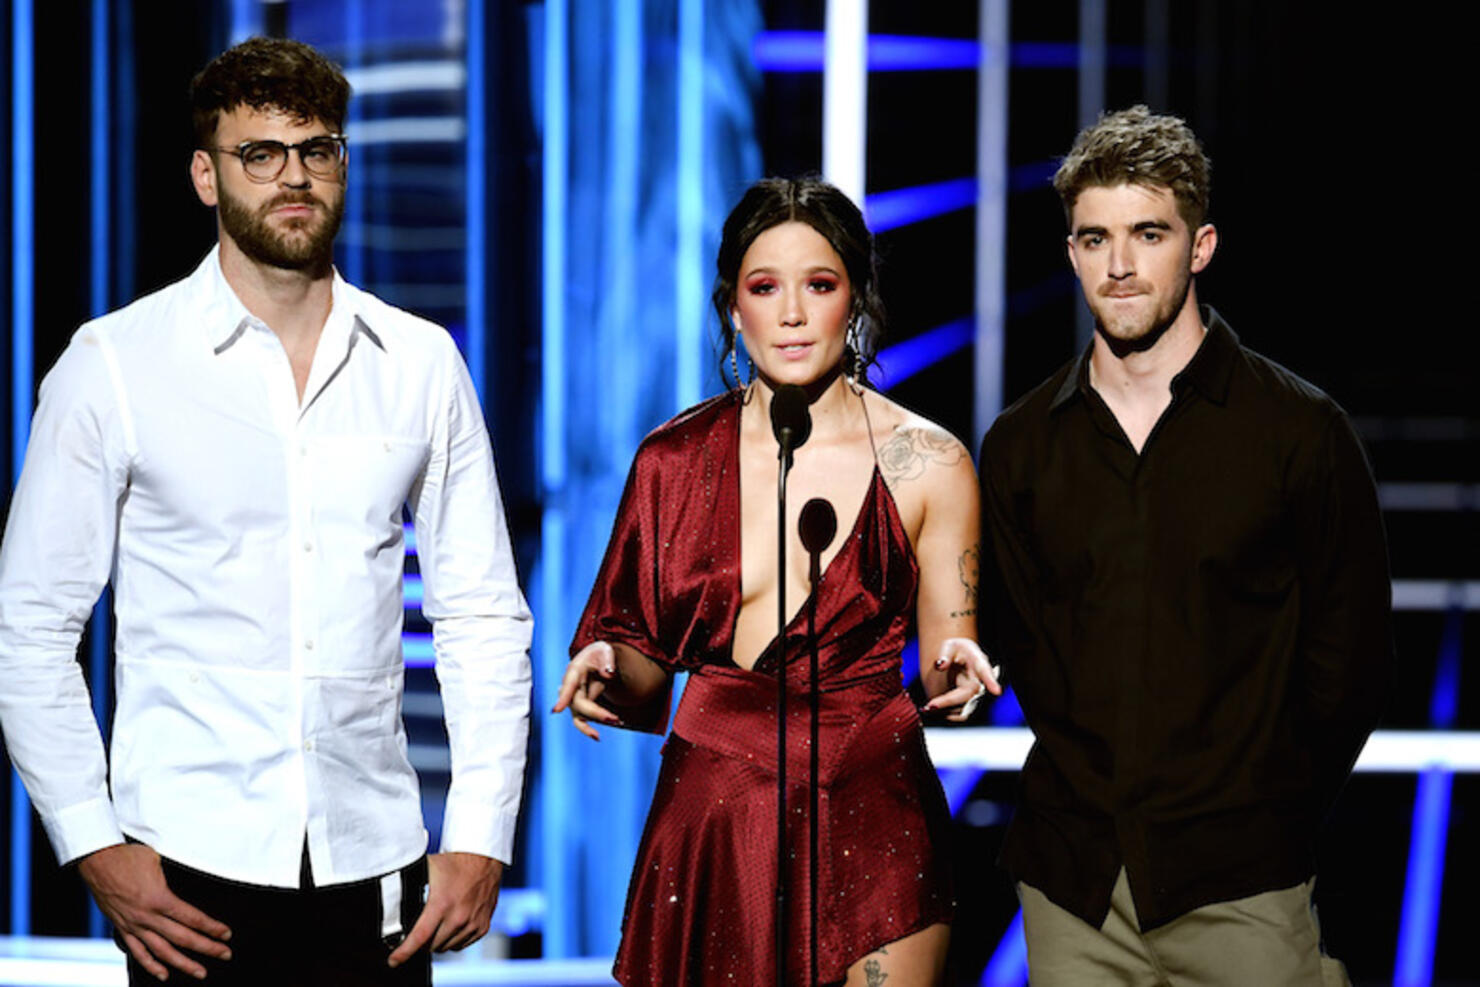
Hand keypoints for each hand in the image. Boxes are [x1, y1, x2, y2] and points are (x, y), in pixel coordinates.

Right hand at [76, 843, 231, 981]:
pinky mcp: (122, 928)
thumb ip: (172, 879)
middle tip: (225, 954)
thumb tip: (187, 885)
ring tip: (200, 971)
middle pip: (183, 938)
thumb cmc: (128, 856)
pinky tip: (163, 974)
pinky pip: (138, 952)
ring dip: (183, 964)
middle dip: (207, 948)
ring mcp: (134, 925)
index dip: (212, 928)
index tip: (225, 934)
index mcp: (160, 899)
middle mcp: (147, 917)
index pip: (193, 919)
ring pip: (162, 951)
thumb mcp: (158, 861)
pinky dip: (151, 965)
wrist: (97, 860)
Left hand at [388, 852, 502, 966]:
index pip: (419, 937)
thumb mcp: (428, 869)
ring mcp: (473, 923)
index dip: (404, 952)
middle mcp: (459, 917)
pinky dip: (453, 940)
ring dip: (437, 941)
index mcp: (442, 903)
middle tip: (417, 931)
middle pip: (431, 946)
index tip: (393, 960)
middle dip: (420, 943)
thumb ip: (408, 883)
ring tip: (435, 925)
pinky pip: (461, 945)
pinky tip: (449, 926)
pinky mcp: (482, 926)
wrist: (483, 858)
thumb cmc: (453, 862)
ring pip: (446, 947)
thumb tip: (387, 894)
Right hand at [551, 641, 623, 740]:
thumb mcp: (605, 651)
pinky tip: (597, 736)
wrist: (599, 659)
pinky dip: (588, 729)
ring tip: (615, 721)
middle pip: (577, 703)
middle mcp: (571, 686)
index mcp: (575, 670)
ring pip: (578, 715)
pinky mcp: (581, 705)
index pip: (568, 684)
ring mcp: (574, 697)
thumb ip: (607, 661)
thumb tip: (608, 674)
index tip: (556, 710)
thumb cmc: (600, 653)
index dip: (563, 697)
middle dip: (595, 712)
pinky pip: (582, 720)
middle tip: (614, 718)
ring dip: (595, 721)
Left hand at [922, 637, 1002, 721]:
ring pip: (964, 709)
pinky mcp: (967, 703)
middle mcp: (979, 680)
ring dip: (945, 710)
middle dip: (949, 701)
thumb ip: (944, 654)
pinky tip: (930, 709)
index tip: (996, 691)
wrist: (957, 659)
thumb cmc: (955, 650)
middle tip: (930, 705)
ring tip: (926, 708)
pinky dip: (944, 714)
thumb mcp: (949, 645)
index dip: (991, 682)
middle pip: (968, 694)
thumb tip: (940, 665)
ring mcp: (974, 694)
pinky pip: (959, 714)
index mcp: (978, 661)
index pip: (985, 671)